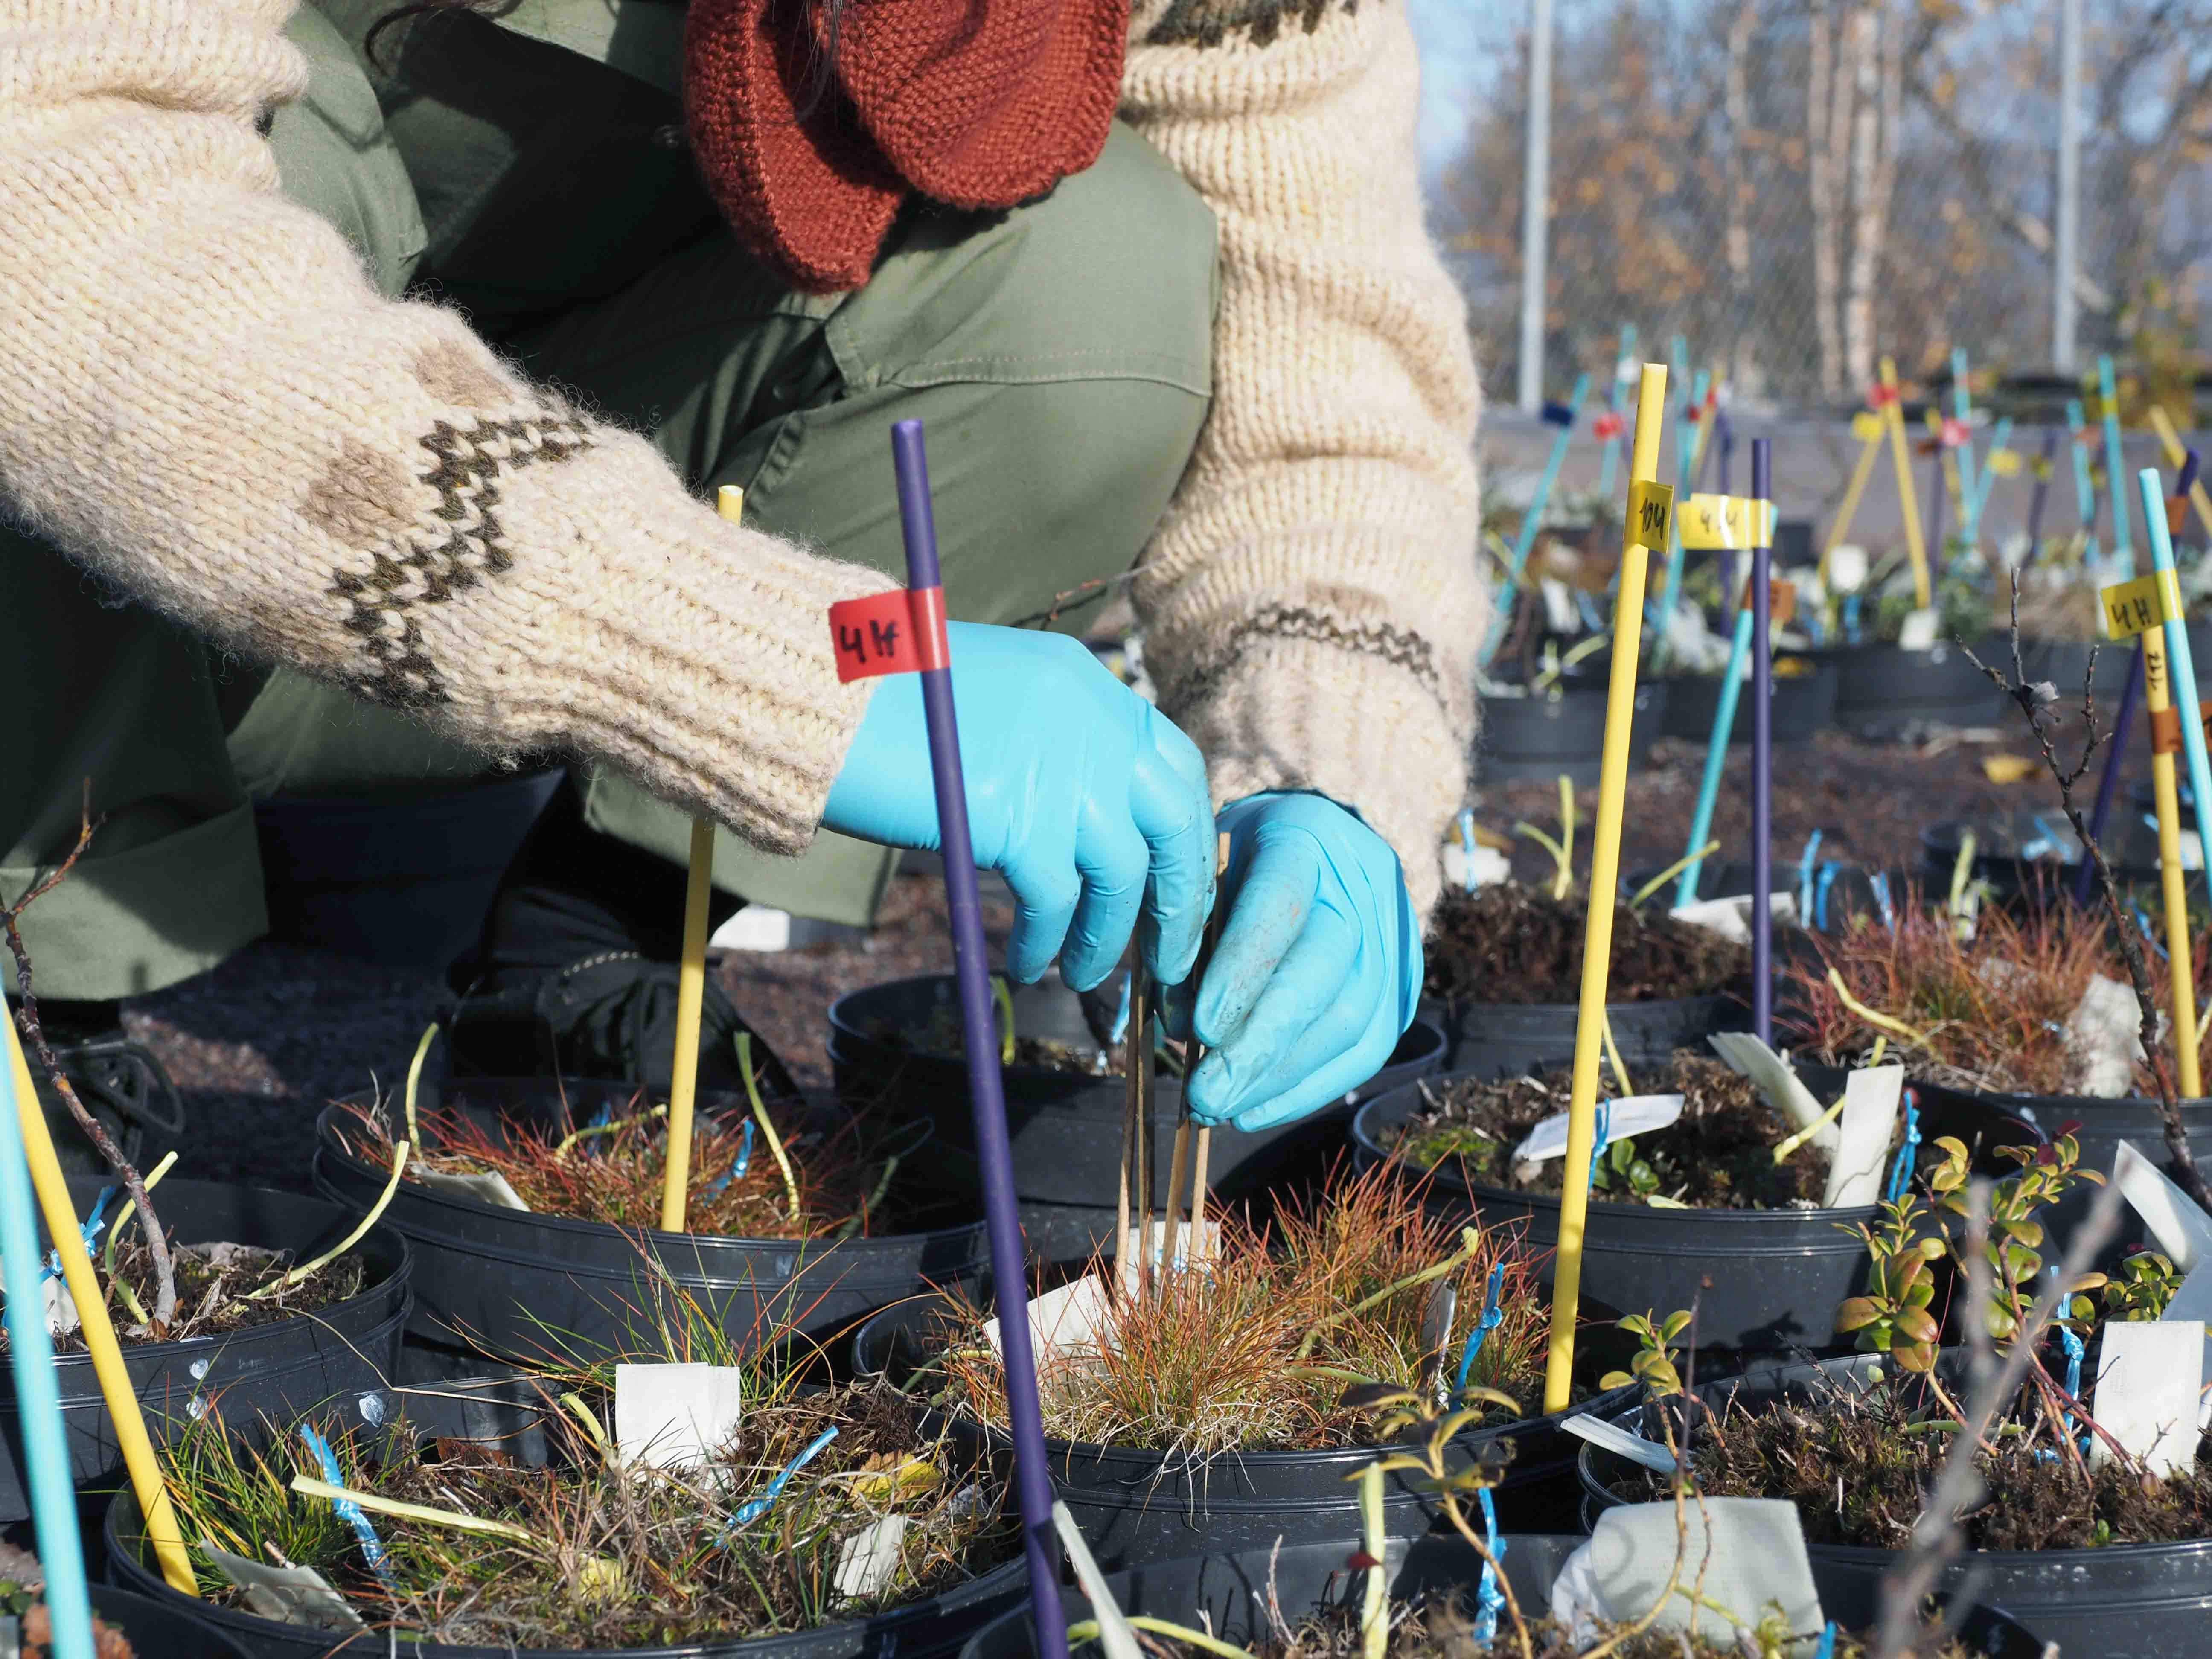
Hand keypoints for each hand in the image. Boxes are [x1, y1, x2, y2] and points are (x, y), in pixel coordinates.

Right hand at [823, 623, 1213, 989]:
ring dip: (1106, 936)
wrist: (819, 693)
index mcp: (1088, 683)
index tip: (1179, 883)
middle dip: (1180, 900)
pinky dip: (1046, 941)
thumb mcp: (995, 702)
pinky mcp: (1019, 815)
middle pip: (1173, 824)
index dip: (1187, 834)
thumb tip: (1089, 818)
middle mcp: (1090, 719)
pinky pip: (1055, 900)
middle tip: (1169, 957)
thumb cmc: (886, 703)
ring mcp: (1060, 765)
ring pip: (1121, 874)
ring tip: (1086, 976)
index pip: (1177, 765)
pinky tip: (1025, 963)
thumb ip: (1052, 744)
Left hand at [1175, 791, 1420, 1130]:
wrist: (1317, 843)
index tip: (1199, 1028)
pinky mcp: (1404, 984)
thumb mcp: (1200, 869)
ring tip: (1219, 1109)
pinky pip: (1367, 1049)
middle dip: (1261, 1044)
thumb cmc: (1237, 857)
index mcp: (1305, 835)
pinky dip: (1309, 1088)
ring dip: (1280, 1078)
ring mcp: (1395, 935)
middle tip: (1206, 1095)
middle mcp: (1362, 883)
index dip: (1244, 967)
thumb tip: (1177, 1027)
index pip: (1280, 902)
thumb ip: (1183, 933)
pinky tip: (1255, 1110)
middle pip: (1323, 972)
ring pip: (1350, 1020)